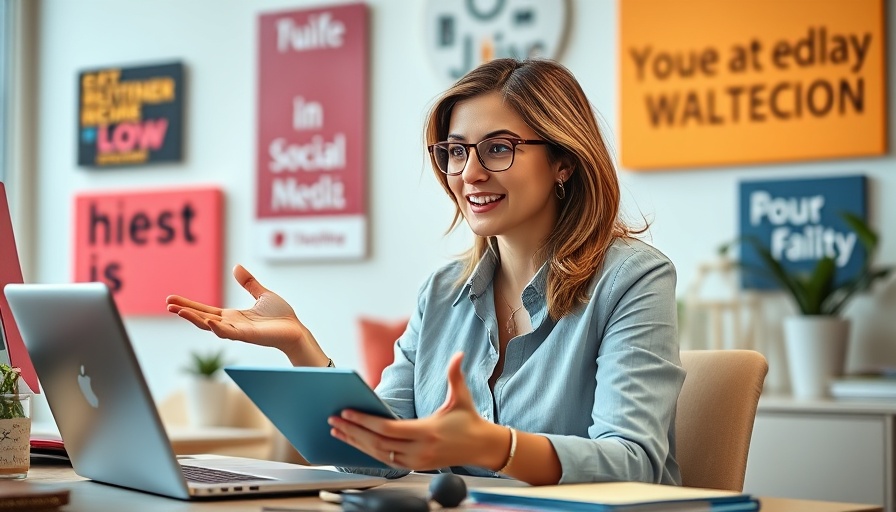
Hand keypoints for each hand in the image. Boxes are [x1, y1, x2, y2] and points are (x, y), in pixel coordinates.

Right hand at [166, 265, 325, 364]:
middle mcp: (232, 324)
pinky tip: (209, 321)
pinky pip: (230, 333)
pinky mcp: (249, 336)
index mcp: (233, 316)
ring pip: (211, 326)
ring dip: (195, 319)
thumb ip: (248, 283)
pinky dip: (218, 328)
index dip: (189, 305)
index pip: (205, 310)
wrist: (296, 329)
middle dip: (185, 311)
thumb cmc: (281, 316)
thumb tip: (236, 267)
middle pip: (203, 318)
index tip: (172, 300)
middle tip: (168, 304)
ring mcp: (239, 331)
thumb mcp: (262, 294)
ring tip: (179, 311)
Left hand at [328, 352, 507, 470]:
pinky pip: (385, 460)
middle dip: (353, 432)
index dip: (365, 421)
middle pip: (377, 443)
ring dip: (355, 443)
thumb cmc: (469, 421)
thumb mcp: (462, 396)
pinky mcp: (415, 466)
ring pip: (378, 455)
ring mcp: (416, 461)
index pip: (387, 429)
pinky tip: (354, 442)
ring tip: (337, 431)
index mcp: (427, 432)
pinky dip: (367, 452)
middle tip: (333, 420)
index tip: (347, 412)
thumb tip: (458, 354)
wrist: (482, 447)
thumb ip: (455, 374)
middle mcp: (419, 450)